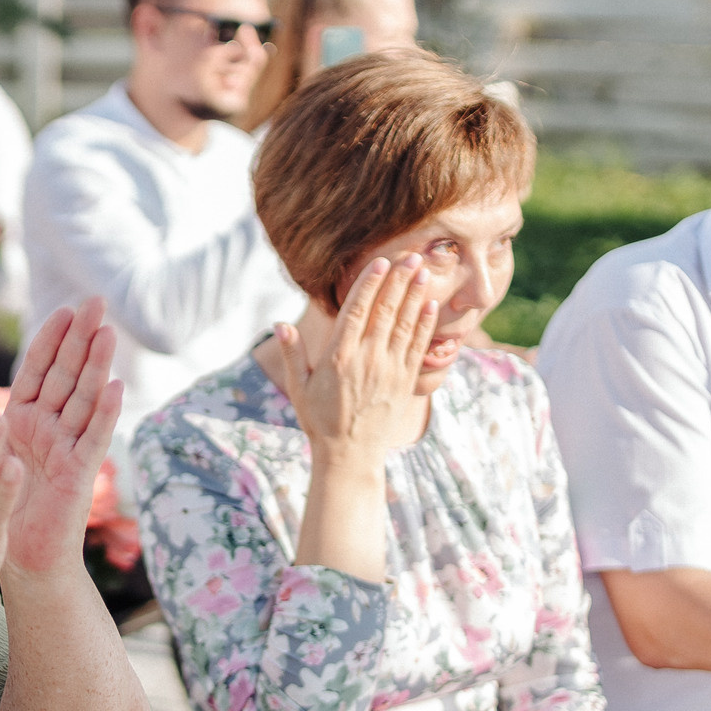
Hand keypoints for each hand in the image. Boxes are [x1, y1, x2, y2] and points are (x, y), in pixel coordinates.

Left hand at [0, 300, 120, 575]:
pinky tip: (115, 387)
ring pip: (83, 400)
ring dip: (97, 366)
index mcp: (23, 420)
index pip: (39, 370)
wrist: (15, 556)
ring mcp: (66, 449)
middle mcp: (49, 429)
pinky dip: (103, 414)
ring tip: (109, 332)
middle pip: (67, 375)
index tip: (65, 307)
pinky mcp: (77, 475)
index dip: (51, 340)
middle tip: (98, 301)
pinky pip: (91, 440)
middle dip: (82, 339)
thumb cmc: (0, 504)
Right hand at [271, 253, 438, 469]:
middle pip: (385, 311)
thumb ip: (292, 354)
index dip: (370, 284)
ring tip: (422, 271)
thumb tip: (280, 324)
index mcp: (338, 358)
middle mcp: (366, 360)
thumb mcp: (299, 388)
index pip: (357, 311)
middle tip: (410, 255)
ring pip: (405, 324)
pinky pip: (417, 346)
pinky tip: (431, 304)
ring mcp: (388, 370)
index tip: (380, 263)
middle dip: (398, 281)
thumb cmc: (320, 420)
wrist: (350, 455)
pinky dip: (425, 323)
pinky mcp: (404, 381)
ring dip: (415, 295)